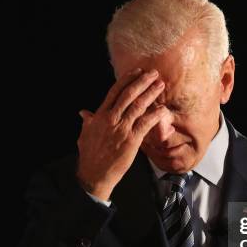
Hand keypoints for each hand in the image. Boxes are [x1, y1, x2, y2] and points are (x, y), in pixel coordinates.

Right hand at [75, 68, 166, 200]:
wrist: (94, 174)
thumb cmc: (90, 155)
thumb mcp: (85, 134)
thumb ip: (88, 121)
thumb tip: (84, 112)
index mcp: (100, 115)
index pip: (114, 92)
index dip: (127, 80)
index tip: (137, 71)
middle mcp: (111, 119)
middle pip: (129, 95)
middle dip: (142, 82)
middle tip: (153, 73)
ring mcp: (122, 129)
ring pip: (138, 106)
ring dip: (151, 94)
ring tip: (160, 85)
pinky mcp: (131, 140)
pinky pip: (146, 124)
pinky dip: (155, 115)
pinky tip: (163, 109)